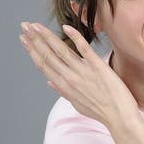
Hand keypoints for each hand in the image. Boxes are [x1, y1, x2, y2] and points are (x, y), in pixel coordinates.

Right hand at [18, 21, 138, 127]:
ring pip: (60, 50)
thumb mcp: (77, 104)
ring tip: (36, 25)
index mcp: (64, 86)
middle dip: (34, 39)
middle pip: (48, 55)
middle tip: (25, 25)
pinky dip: (75, 37)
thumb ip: (63, 91)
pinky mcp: (98, 67)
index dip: (32, 51)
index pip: (43, 65)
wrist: (119, 119)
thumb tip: (50, 82)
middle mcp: (70, 78)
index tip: (24, 40)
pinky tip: (65, 27)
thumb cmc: (100, 112)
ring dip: (46, 36)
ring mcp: (83, 72)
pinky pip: (84, 49)